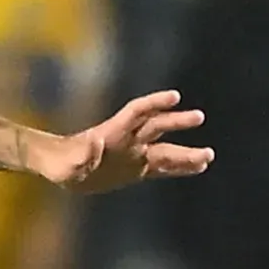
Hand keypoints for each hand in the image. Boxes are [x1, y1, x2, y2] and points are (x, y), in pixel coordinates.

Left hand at [35, 91, 213, 191]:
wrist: (61, 169)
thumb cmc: (60, 163)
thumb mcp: (66, 162)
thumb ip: (82, 155)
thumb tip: (94, 145)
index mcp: (113, 132)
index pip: (137, 112)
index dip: (155, 102)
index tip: (174, 97)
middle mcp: (128, 140)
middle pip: (156, 126)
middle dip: (177, 122)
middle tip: (198, 117)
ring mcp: (134, 155)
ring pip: (165, 151)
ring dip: (186, 153)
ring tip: (209, 156)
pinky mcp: (136, 170)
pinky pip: (162, 168)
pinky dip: (180, 168)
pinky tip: (200, 168)